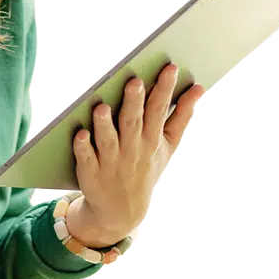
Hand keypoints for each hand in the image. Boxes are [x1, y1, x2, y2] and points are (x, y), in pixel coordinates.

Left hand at [70, 63, 205, 244]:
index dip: (165, 89)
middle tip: (134, 80)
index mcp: (152, 140)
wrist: (122, 210)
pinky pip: (85, 158)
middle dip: (134, 102)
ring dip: (104, 124)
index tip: (170, 67)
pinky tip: (79, 133)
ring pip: (108, 140)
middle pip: (133, 122)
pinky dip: (83, 147)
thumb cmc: (145, 167)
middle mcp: (132, 150)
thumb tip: (198, 88)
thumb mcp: (167, 145)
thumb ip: (182, 116)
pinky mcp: (90, 172)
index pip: (159, 111)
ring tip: (102, 107)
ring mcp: (111, 162)